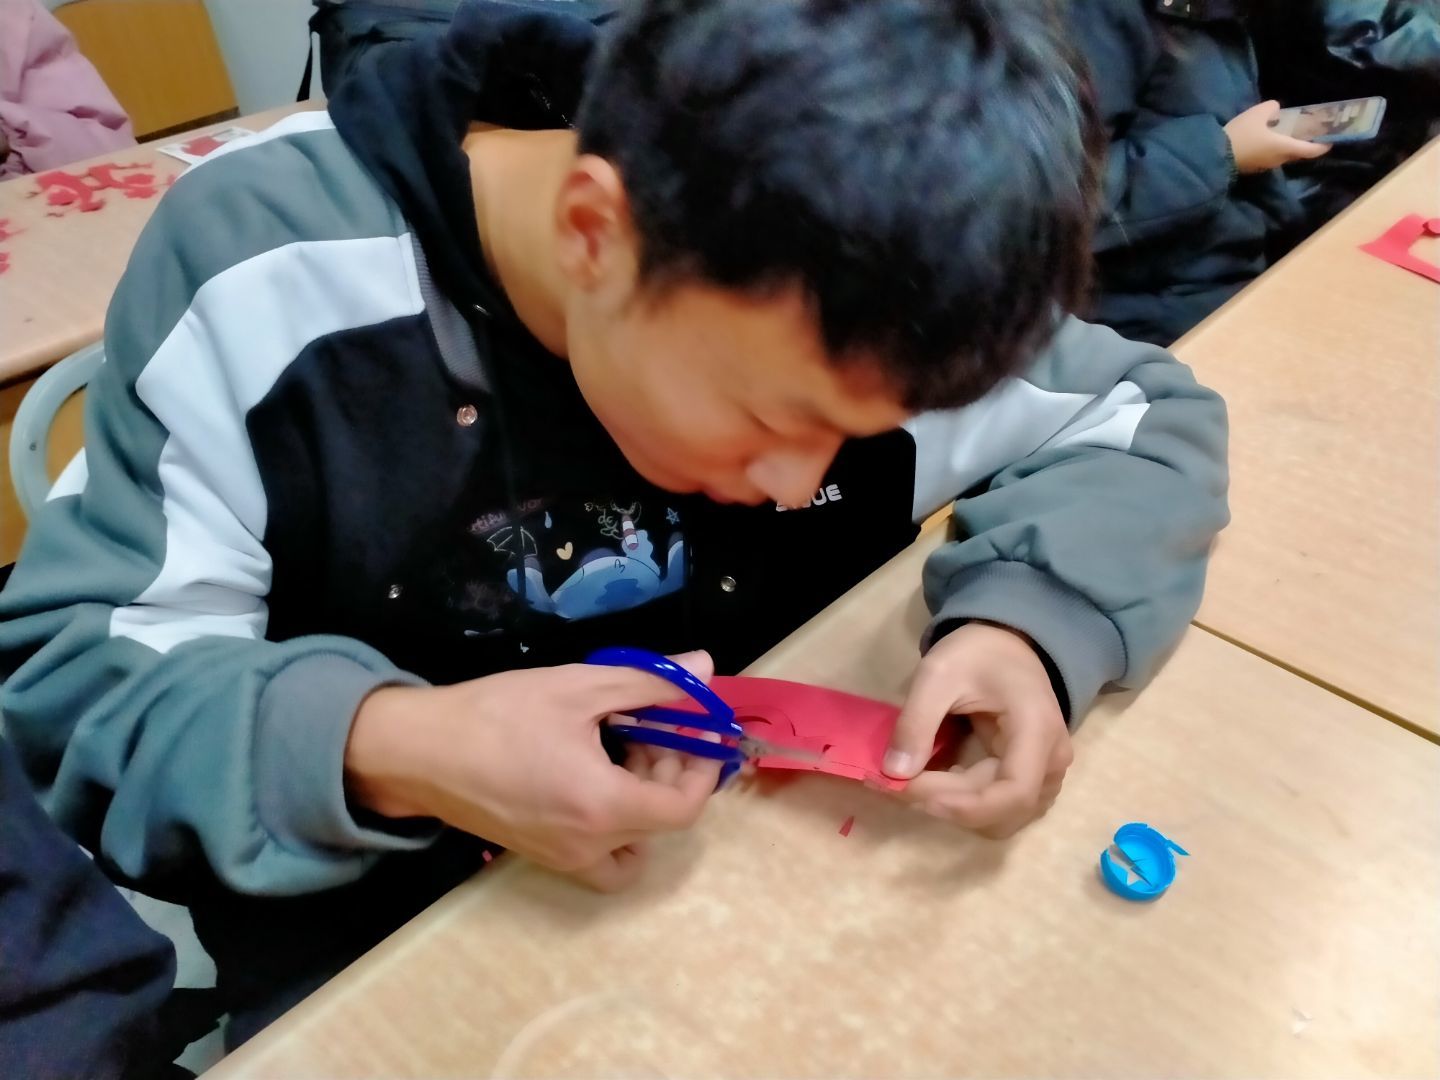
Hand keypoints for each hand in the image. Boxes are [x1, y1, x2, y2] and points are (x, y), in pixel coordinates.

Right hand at [345, 652, 722, 890]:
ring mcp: (564, 859)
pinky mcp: (543, 857)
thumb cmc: (497, 714)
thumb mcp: (579, 687)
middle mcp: (589, 846)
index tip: (696, 729)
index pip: (684, 808)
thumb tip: (706, 668)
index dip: (702, 769)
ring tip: (624, 748)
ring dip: (645, 800)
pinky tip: (595, 774)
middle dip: (670, 770)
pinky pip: (600, 854)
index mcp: (602, 807)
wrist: (419, 751)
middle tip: (652, 723)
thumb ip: (651, 682)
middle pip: (662, 820)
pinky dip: (614, 823)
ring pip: (635, 842)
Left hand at [882, 623, 1071, 838]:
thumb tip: (894, 773)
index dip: (964, 806)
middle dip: (945, 804)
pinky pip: (996, 808)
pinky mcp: (1029, 780)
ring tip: (908, 782)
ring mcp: (1045, 775)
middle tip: (893, 783)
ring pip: (998, 818)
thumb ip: (916, 720)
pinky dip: (960, 803)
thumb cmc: (977, 653)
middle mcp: (1051, 762)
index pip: (1014, 792)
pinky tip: (929, 781)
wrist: (1007, 644)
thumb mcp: (938, 673)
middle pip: (1001, 809)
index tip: (913, 791)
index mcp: (1037, 730)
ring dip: (951, 809)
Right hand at [1224, 101, 1331, 173]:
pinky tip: (1267, 138)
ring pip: (1282, 155)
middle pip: (1297, 153)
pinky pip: (1269, 157)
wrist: (1214, 156)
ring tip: (1285, 132)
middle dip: (1304, 143)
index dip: (1322, 146)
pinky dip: (1274, 148)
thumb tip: (1276, 109)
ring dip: (1287, 145)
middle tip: (1306, 131)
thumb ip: (1272, 108)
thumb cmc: (1242, 135)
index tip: (1330, 140)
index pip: (1311, 150)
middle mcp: (1278, 160)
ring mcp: (1265, 166)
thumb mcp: (1258, 113)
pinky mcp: (1252, 167)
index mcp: (1285, 147)